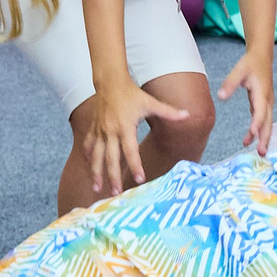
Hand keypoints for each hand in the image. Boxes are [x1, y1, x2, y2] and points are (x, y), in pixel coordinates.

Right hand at [80, 76, 188, 198]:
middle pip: (110, 159)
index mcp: (125, 126)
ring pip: (96, 156)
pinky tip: (90, 170)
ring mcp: (99, 131)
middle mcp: (110, 131)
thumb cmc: (132, 93)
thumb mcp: (151, 102)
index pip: (130, 151)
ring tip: (96, 188)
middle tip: (116, 194)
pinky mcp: (93, 129)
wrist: (110, 82)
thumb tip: (187, 115)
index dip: (135, 165)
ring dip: (96, 173)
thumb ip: (169, 112)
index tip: (140, 179)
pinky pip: (89, 146)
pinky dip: (89, 159)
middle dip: (112, 177)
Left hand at [218, 47, 274, 152]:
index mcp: (262, 92)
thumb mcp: (239, 70)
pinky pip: (262, 121)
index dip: (257, 122)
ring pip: (267, 124)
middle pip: (268, 122)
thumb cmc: (250, 63)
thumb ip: (229, 83)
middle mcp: (267, 100)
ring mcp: (267, 103)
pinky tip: (247, 140)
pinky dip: (257, 131)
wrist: (262, 57)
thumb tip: (221, 97)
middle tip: (261, 152)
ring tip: (259, 152)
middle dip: (266, 137)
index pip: (260, 110)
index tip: (252, 133)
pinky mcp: (263, 105)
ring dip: (264, 138)